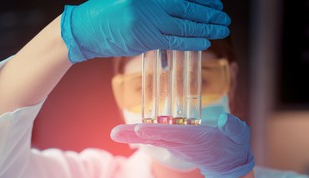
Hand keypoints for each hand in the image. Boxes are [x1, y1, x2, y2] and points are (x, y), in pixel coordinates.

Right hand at [61, 0, 230, 62]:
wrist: (85, 30)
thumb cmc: (104, 8)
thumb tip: (180, 2)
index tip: (216, 2)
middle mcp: (149, 7)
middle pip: (187, 10)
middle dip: (209, 14)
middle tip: (224, 17)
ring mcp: (148, 24)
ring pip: (184, 27)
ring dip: (206, 29)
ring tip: (221, 29)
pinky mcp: (145, 41)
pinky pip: (173, 42)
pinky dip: (191, 41)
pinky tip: (204, 41)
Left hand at [111, 113, 254, 177]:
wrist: (226, 164)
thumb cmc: (233, 147)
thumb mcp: (238, 137)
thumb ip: (234, 128)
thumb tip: (225, 120)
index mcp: (194, 140)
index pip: (172, 134)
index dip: (156, 131)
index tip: (139, 130)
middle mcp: (181, 143)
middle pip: (154, 137)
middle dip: (134, 135)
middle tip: (114, 133)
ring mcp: (176, 144)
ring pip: (151, 137)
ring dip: (132, 134)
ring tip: (115, 132)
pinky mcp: (174, 142)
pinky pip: (155, 136)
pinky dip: (141, 134)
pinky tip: (127, 131)